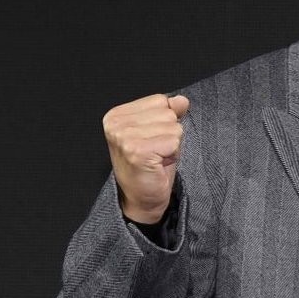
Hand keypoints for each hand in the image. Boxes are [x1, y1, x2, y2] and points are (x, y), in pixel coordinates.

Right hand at [102, 94, 190, 222]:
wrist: (142, 197)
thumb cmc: (151, 164)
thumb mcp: (160, 132)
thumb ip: (169, 112)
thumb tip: (182, 100)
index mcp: (117, 114)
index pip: (160, 100)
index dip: (165, 121)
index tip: (152, 139)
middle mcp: (116, 123)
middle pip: (168, 113)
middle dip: (169, 133)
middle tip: (156, 151)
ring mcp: (124, 137)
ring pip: (173, 127)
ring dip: (172, 144)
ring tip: (157, 157)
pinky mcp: (137, 151)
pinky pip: (174, 141)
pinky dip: (172, 154)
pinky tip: (158, 163)